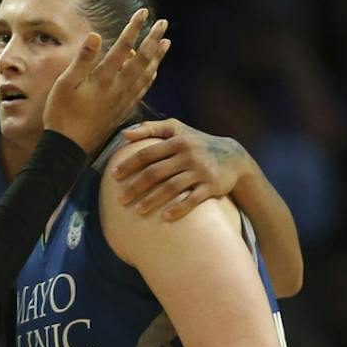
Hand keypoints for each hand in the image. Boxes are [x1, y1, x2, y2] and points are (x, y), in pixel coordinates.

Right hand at [40, 8, 170, 151]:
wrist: (68, 146)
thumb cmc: (61, 114)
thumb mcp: (64, 84)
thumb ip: (82, 60)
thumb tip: (95, 35)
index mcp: (103, 78)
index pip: (124, 47)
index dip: (134, 28)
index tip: (143, 13)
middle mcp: (118, 87)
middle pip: (142, 59)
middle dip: (154, 39)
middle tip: (164, 23)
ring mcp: (123, 100)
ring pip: (147, 74)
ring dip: (158, 57)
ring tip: (166, 43)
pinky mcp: (123, 110)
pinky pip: (143, 90)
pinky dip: (151, 77)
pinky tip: (154, 71)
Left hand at [112, 119, 244, 219]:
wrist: (233, 157)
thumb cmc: (196, 143)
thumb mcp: (177, 130)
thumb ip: (150, 129)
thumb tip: (124, 134)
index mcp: (176, 141)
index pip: (147, 154)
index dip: (128, 165)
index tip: (113, 177)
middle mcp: (188, 155)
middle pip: (155, 173)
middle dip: (135, 187)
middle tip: (120, 200)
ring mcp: (201, 171)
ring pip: (172, 187)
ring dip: (152, 200)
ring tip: (137, 210)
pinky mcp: (212, 186)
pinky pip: (193, 199)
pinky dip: (179, 208)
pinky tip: (165, 217)